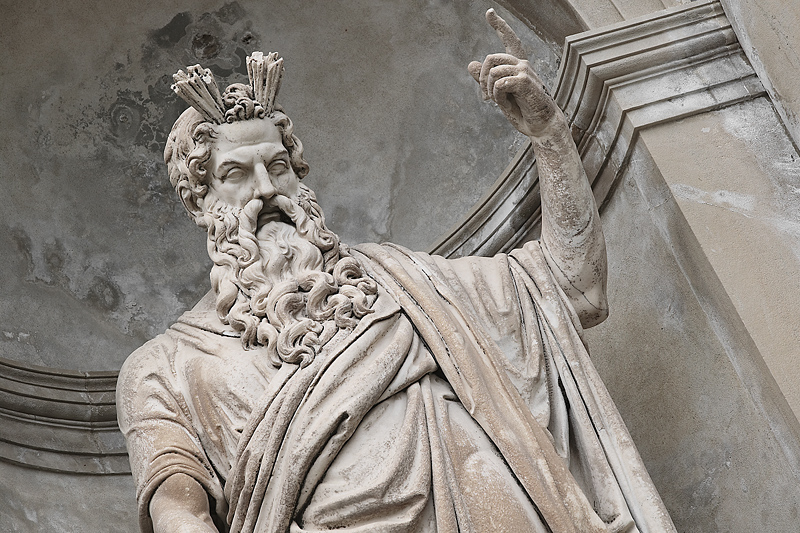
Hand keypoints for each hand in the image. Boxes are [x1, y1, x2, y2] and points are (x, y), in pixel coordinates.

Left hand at [468, 9, 563, 138]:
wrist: (541, 125)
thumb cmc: (523, 111)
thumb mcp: (499, 95)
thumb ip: (486, 80)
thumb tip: (471, 64)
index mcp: (517, 65)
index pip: (509, 39)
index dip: (499, 25)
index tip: (489, 12)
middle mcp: (522, 64)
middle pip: (490, 58)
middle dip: (481, 78)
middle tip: (484, 97)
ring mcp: (525, 71)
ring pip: (493, 71)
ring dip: (489, 90)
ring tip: (497, 102)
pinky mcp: (525, 81)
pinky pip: (500, 83)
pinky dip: (497, 96)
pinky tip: (504, 104)